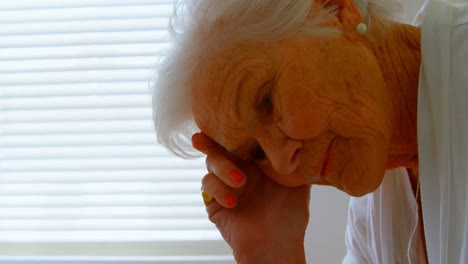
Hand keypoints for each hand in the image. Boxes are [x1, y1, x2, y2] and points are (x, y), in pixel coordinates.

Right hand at [192, 132, 310, 262]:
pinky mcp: (213, 202)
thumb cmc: (290, 216)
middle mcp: (237, 170)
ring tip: (241, 181)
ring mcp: (224, 185)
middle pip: (219, 147)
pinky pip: (207, 186)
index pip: (240, 140)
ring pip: (210, 165)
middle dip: (211, 141)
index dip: (232, 129)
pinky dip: (218, 189)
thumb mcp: (298, 182)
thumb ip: (296, 159)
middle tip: (204, 138)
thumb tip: (303, 135)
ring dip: (222, 168)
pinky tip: (234, 201)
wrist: (277, 245)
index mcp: (254, 162)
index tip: (225, 117)